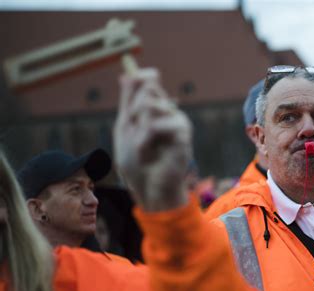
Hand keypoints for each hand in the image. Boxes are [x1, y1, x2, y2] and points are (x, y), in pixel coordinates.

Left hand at [114, 68, 191, 210]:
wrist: (148, 189)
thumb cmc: (136, 162)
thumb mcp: (125, 127)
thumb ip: (128, 101)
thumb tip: (127, 73)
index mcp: (157, 109)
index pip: (149, 80)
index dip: (139, 77)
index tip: (128, 80)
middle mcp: (170, 112)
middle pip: (148, 88)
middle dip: (132, 109)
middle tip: (133, 131)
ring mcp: (178, 122)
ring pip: (150, 105)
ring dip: (137, 128)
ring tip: (141, 147)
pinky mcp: (183, 134)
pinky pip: (154, 125)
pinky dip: (143, 141)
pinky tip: (148, 154)